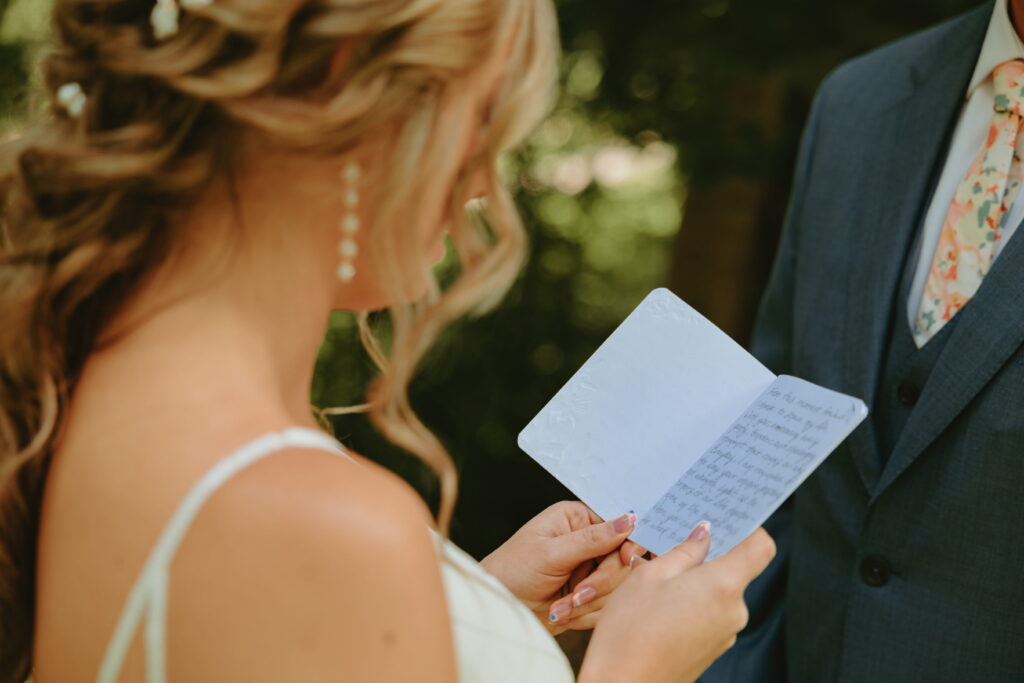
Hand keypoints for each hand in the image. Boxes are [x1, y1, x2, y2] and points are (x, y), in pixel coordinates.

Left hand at [480, 501, 644, 632]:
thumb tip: (628, 520)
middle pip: (621, 560)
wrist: (500, 609)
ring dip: (588, 602)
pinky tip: (562, 614)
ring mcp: (589, 568)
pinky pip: (606, 606)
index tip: (627, 559)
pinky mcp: (589, 594)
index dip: (627, 543)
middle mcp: (586, 540)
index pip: (618, 524)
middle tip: (577, 594)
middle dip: (599, 582)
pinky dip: (586, 615)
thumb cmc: (513, 571)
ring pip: (616, 586)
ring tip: (560, 608)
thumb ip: (592, 539)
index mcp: (576, 518)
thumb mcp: (551, 553)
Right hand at [579, 524, 775, 682]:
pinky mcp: (712, 650)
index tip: (730, 519)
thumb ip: (683, 551)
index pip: (761, 547)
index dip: (750, 528)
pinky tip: (660, 607)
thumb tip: (703, 535)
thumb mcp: (649, 576)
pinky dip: (692, 604)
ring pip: (719, 593)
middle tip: (673, 547)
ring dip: (696, 582)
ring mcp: (725, 634)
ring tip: (658, 582)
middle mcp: (733, 611)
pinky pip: (710, 614)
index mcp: (723, 586)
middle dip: (708, 557)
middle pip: (736, 570)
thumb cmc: (630, 632)